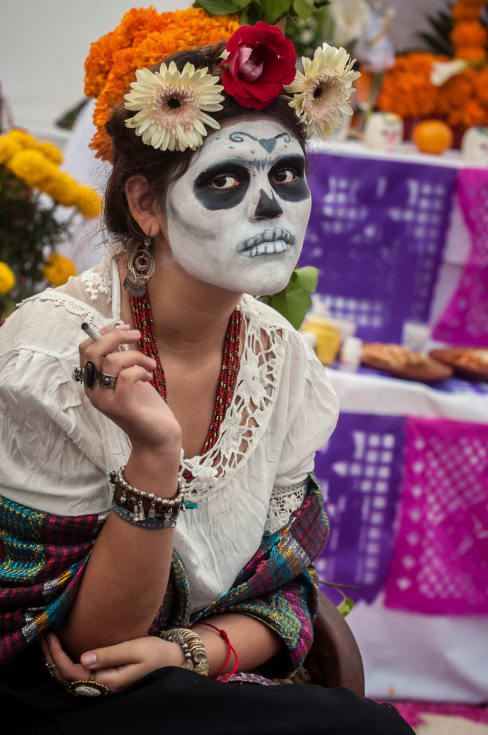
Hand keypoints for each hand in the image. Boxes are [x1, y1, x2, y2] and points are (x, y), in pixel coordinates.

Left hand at [41, 633, 183, 693]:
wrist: (173, 660)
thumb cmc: (156, 653)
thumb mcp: (134, 649)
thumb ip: (109, 654)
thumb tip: (83, 657)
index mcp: (108, 681)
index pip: (72, 671)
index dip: (57, 654)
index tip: (50, 633)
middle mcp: (102, 687)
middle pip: (66, 678)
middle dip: (51, 657)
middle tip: (43, 634)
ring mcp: (103, 686)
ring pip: (70, 679)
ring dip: (55, 661)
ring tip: (48, 642)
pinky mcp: (105, 680)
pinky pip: (78, 676)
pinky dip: (65, 664)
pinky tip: (64, 650)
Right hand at [79, 323, 181, 454]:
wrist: (158, 438)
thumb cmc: (145, 407)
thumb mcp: (130, 377)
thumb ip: (120, 359)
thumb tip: (119, 333)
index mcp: (92, 382)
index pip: (85, 348)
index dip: (104, 332)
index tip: (124, 327)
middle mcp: (93, 391)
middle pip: (93, 350)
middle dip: (117, 335)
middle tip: (138, 336)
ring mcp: (105, 400)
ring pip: (112, 360)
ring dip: (137, 356)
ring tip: (150, 365)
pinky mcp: (121, 407)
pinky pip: (126, 376)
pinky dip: (140, 370)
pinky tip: (149, 377)